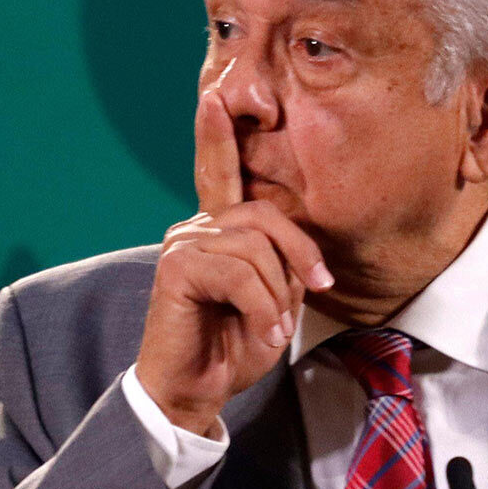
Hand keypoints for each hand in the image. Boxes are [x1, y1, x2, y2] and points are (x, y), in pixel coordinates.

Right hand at [136, 90, 332, 435]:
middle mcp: (194, 228)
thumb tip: (302, 256)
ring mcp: (182, 244)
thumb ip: (282, 264)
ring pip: (256, 249)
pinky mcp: (176, 268)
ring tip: (273, 330)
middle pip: (265, 215)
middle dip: (299, 258)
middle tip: (311, 299)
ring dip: (277, 297)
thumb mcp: (273, 300)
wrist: (194, 391)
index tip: (214, 97)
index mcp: (216, 230)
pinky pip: (240, 274)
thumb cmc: (232, 348)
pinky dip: (263, 310)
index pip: (217, 173)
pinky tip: (261, 336)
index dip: (216, 136)